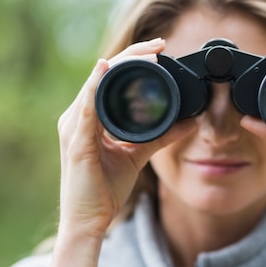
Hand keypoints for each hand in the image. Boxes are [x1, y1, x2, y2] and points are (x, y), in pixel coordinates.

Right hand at [56, 38, 196, 237]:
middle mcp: (77, 117)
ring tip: (147, 53)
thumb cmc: (106, 188)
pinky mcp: (76, 142)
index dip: (134, 59)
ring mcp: (74, 128)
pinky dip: (95, 87)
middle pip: (104, 74)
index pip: (111, 78)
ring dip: (122, 65)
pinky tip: (106, 70)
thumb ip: (162, 136)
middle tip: (160, 45)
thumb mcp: (139, 154)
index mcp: (90, 117)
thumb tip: (191, 122)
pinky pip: (85, 108)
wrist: (89, 221)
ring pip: (97, 84)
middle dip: (132, 56)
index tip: (161, 49)